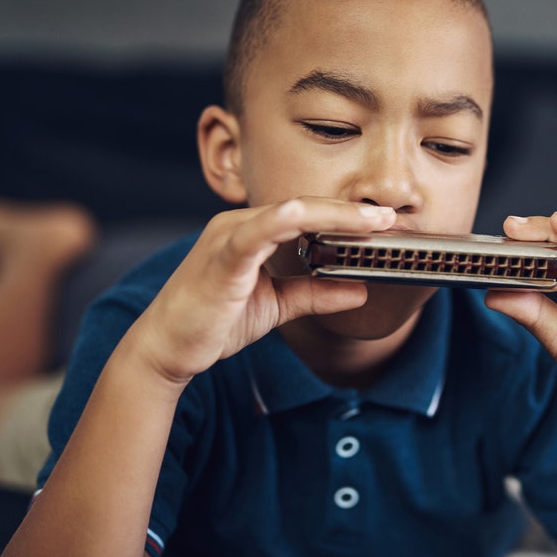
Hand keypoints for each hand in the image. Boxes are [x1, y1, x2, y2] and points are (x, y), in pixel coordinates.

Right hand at [125, 198, 395, 383]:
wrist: (167, 349)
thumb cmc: (214, 321)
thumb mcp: (278, 306)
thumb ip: (315, 294)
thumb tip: (360, 292)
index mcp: (254, 231)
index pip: (307, 215)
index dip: (346, 216)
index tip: (384, 221)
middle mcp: (241, 224)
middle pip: (304, 208)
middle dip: (349, 212)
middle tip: (390, 216)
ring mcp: (228, 236)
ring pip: (289, 213)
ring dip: (334, 215)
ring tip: (371, 221)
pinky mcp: (221, 256)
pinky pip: (255, 232)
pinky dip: (281, 221)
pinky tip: (306, 216)